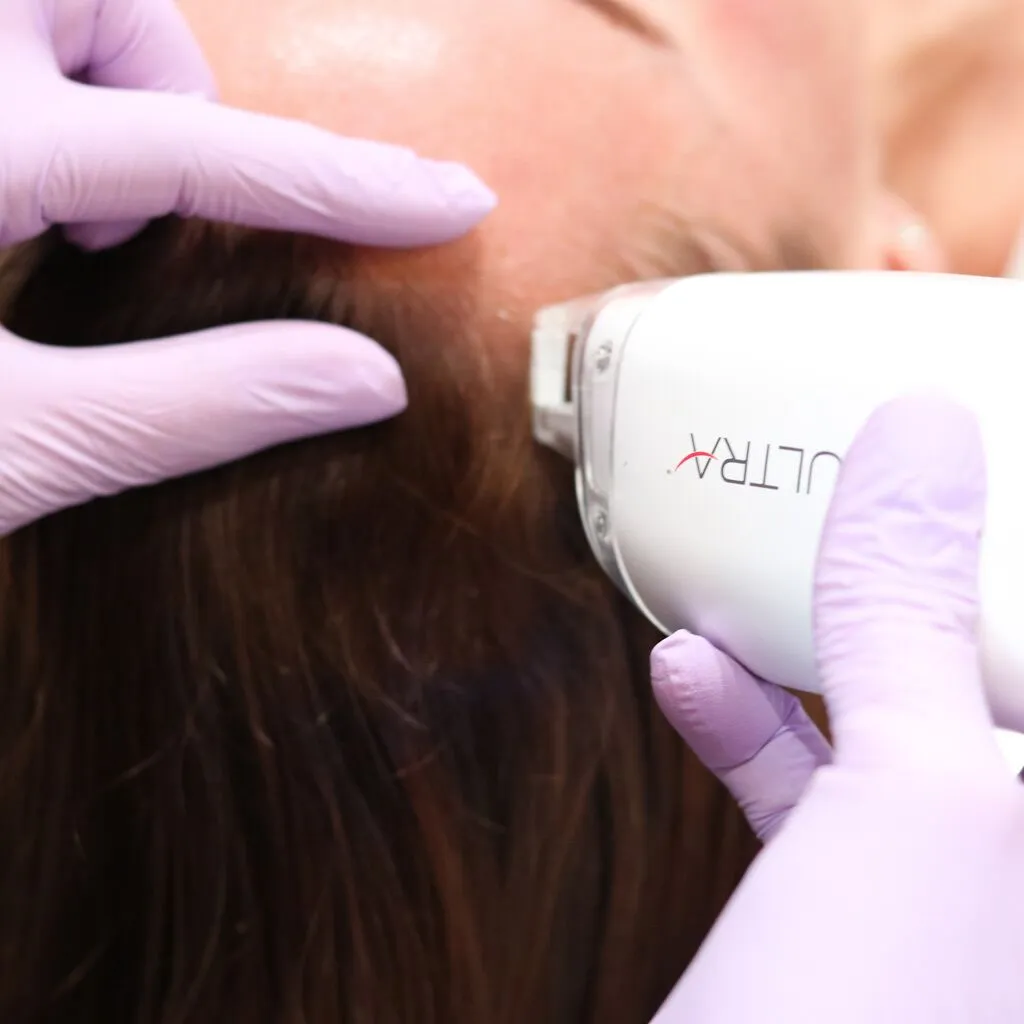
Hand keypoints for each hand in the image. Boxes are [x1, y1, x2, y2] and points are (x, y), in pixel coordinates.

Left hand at [0, 0, 496, 534]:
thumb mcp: (23, 449)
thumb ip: (195, 404)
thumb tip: (368, 381)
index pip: (197, 154)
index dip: (344, 187)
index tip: (454, 200)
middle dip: (162, 71)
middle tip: (151, 189)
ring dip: (95, 64)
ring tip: (84, 191)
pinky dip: (39, 85)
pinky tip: (24, 195)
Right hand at [649, 395, 1023, 1023]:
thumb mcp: (916, 806)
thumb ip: (913, 614)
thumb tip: (921, 429)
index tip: (1009, 437)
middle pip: (1008, 677)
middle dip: (947, 576)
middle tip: (902, 476)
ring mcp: (973, 917)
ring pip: (923, 736)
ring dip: (835, 647)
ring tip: (758, 567)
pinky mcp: (874, 938)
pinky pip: (832, 805)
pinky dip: (761, 734)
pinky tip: (687, 675)